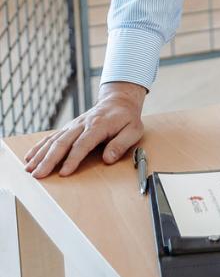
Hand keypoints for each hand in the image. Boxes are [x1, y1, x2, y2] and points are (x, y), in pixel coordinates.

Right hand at [24, 82, 146, 177]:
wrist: (119, 101)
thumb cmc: (126, 118)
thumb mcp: (133, 130)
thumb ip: (121, 144)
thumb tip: (108, 159)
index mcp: (98, 125)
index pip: (83, 144)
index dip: (73, 159)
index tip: (64, 172)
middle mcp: (82, 124)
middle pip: (62, 142)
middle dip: (49, 160)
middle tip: (39, 175)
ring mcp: (73, 125)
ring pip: (54, 140)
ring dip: (40, 155)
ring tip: (29, 169)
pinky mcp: (69, 127)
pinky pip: (51, 137)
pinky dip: (39, 147)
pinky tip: (29, 157)